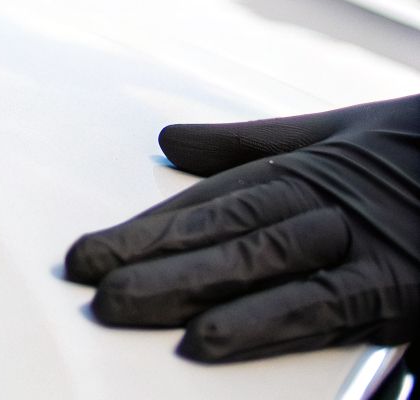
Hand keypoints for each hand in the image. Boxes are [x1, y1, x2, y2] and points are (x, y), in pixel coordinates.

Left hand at [65, 95, 419, 362]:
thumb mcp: (340, 134)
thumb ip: (253, 145)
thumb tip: (169, 140)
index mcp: (305, 169)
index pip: (209, 202)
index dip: (144, 228)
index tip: (85, 251)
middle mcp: (323, 203)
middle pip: (220, 230)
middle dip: (149, 256)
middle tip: (87, 278)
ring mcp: (360, 244)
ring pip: (255, 263)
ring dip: (185, 287)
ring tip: (124, 305)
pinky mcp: (398, 289)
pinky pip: (320, 307)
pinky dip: (262, 322)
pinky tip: (210, 341)